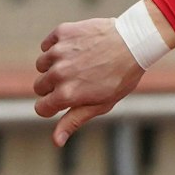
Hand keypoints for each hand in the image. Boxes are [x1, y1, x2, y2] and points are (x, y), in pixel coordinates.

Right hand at [34, 19, 145, 146]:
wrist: (135, 42)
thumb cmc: (122, 77)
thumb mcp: (102, 104)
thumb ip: (74, 120)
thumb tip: (56, 142)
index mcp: (66, 95)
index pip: (41, 108)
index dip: (52, 107)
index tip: (65, 101)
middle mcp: (58, 74)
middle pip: (39, 87)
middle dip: (53, 87)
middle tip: (77, 81)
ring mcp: (58, 52)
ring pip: (41, 65)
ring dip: (54, 66)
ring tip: (79, 64)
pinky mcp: (61, 33)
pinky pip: (47, 45)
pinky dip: (57, 47)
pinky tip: (78, 49)